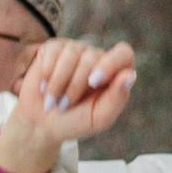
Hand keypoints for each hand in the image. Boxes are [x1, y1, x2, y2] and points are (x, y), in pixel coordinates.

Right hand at [0, 38, 137, 172]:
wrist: (41, 124)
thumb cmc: (74, 122)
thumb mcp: (98, 118)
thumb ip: (117, 98)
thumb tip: (130, 75)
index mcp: (114, 73)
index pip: (124, 54)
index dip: (110, 64)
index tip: (94, 82)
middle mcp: (96, 57)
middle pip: (92, 58)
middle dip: (75, 86)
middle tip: (65, 106)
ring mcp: (75, 50)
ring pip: (71, 54)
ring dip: (58, 83)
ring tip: (53, 101)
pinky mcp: (54, 48)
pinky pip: (52, 52)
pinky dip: (46, 74)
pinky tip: (44, 88)